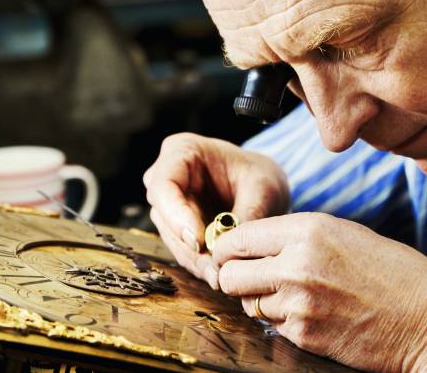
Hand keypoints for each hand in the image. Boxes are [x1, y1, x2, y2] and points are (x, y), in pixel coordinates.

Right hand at [143, 132, 289, 288]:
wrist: (261, 186)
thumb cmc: (259, 176)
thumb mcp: (262, 188)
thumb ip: (246, 213)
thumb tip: (226, 248)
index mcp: (181, 151)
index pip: (164, 185)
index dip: (175, 215)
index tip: (198, 241)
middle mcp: (166, 176)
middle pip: (164, 215)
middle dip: (188, 246)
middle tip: (214, 269)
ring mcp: (168, 203)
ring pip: (171, 237)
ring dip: (194, 260)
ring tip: (219, 276)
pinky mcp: (176, 226)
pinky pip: (182, 249)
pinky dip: (199, 264)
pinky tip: (216, 275)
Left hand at [212, 212, 426, 370]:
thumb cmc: (397, 275)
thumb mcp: (347, 233)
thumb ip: (299, 235)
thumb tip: (258, 241)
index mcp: (309, 229)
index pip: (239, 237)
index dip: (230, 248)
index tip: (232, 255)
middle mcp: (297, 263)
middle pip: (229, 274)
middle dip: (235, 278)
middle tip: (251, 280)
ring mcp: (299, 302)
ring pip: (247, 303)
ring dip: (260, 302)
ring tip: (290, 297)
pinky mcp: (305, 335)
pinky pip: (272, 327)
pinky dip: (283, 323)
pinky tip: (310, 315)